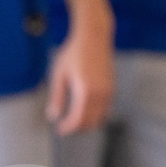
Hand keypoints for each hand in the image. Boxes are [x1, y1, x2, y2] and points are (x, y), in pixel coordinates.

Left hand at [46, 10, 113, 135]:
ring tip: (74, 118)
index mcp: (85, 91)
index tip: (59, 129)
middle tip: (65, 126)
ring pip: (100, 116)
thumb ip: (57, 97)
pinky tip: (85, 108)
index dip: (68, 127)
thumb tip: (54, 116)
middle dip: (78, 127)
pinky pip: (106, 107)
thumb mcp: (59, 74)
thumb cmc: (74, 53)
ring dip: (88, 121)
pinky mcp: (112, 86)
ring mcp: (109, 90)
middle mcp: (100, 93)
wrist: (94, 37)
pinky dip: (96, 112)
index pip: (78, 119)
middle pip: (91, 121)